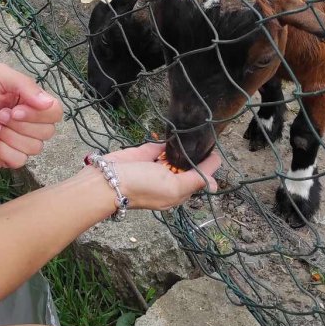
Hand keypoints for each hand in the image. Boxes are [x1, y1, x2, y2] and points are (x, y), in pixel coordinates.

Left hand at [0, 64, 62, 167]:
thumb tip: (48, 103)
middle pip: (47, 132)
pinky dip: (2, 150)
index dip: (39, 114)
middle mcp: (30, 122)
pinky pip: (20, 161)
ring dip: (9, 136)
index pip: (55, 112)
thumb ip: (25, 84)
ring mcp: (20, 142)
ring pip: (34, 148)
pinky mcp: (8, 159)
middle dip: (19, 125)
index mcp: (31, 102)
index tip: (15, 109)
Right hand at [100, 141, 220, 211]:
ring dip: (184, 146)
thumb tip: (216, 185)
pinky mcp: (147, 153)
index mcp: (178, 193)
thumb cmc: (142, 186)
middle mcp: (169, 180)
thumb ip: (194, 182)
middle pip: (189, 166)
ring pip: (176, 154)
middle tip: (206, 138)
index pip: (199, 179)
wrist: (108, 178)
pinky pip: (162, 145)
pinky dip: (169, 140)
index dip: (207, 166)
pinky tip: (178, 132)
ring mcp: (158, 166)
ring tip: (195, 133)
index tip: (213, 149)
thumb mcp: (173, 188)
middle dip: (196, 154)